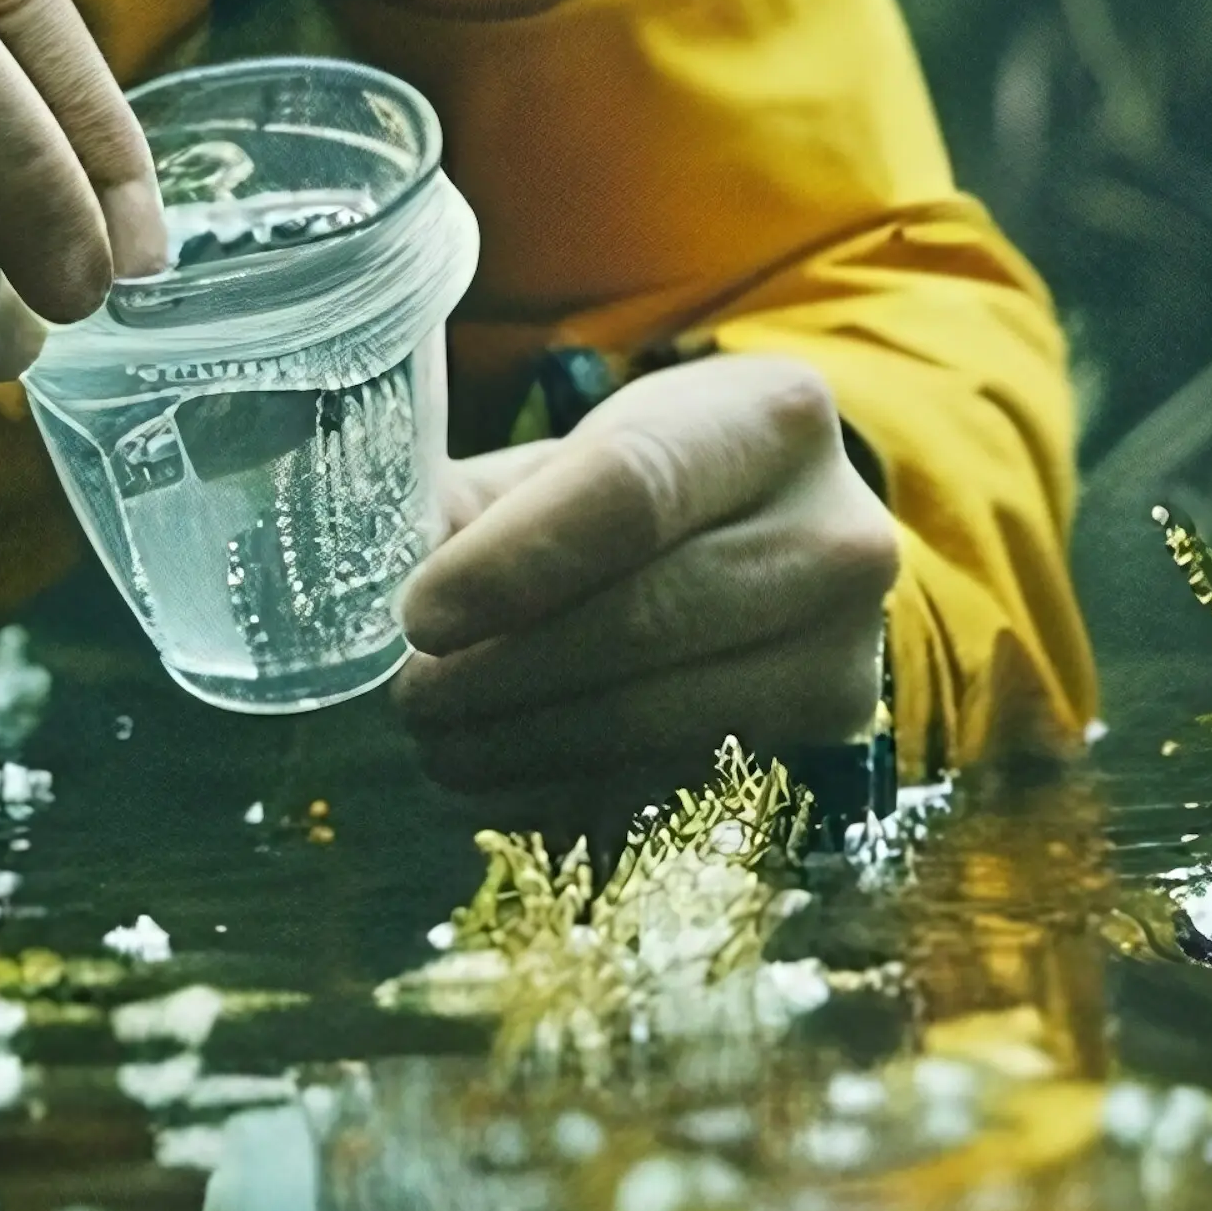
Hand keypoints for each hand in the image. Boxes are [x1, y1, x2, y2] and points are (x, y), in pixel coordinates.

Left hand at [390, 351, 900, 813]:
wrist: (791, 546)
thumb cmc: (658, 490)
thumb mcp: (581, 459)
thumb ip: (481, 504)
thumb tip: (366, 570)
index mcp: (770, 419)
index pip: (627, 494)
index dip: (511, 565)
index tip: (417, 617)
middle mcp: (837, 531)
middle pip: (643, 618)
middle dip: (501, 671)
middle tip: (408, 697)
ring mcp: (846, 646)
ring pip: (656, 718)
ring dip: (524, 744)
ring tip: (440, 743)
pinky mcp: (826, 736)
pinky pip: (673, 782)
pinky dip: (570, 791)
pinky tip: (503, 780)